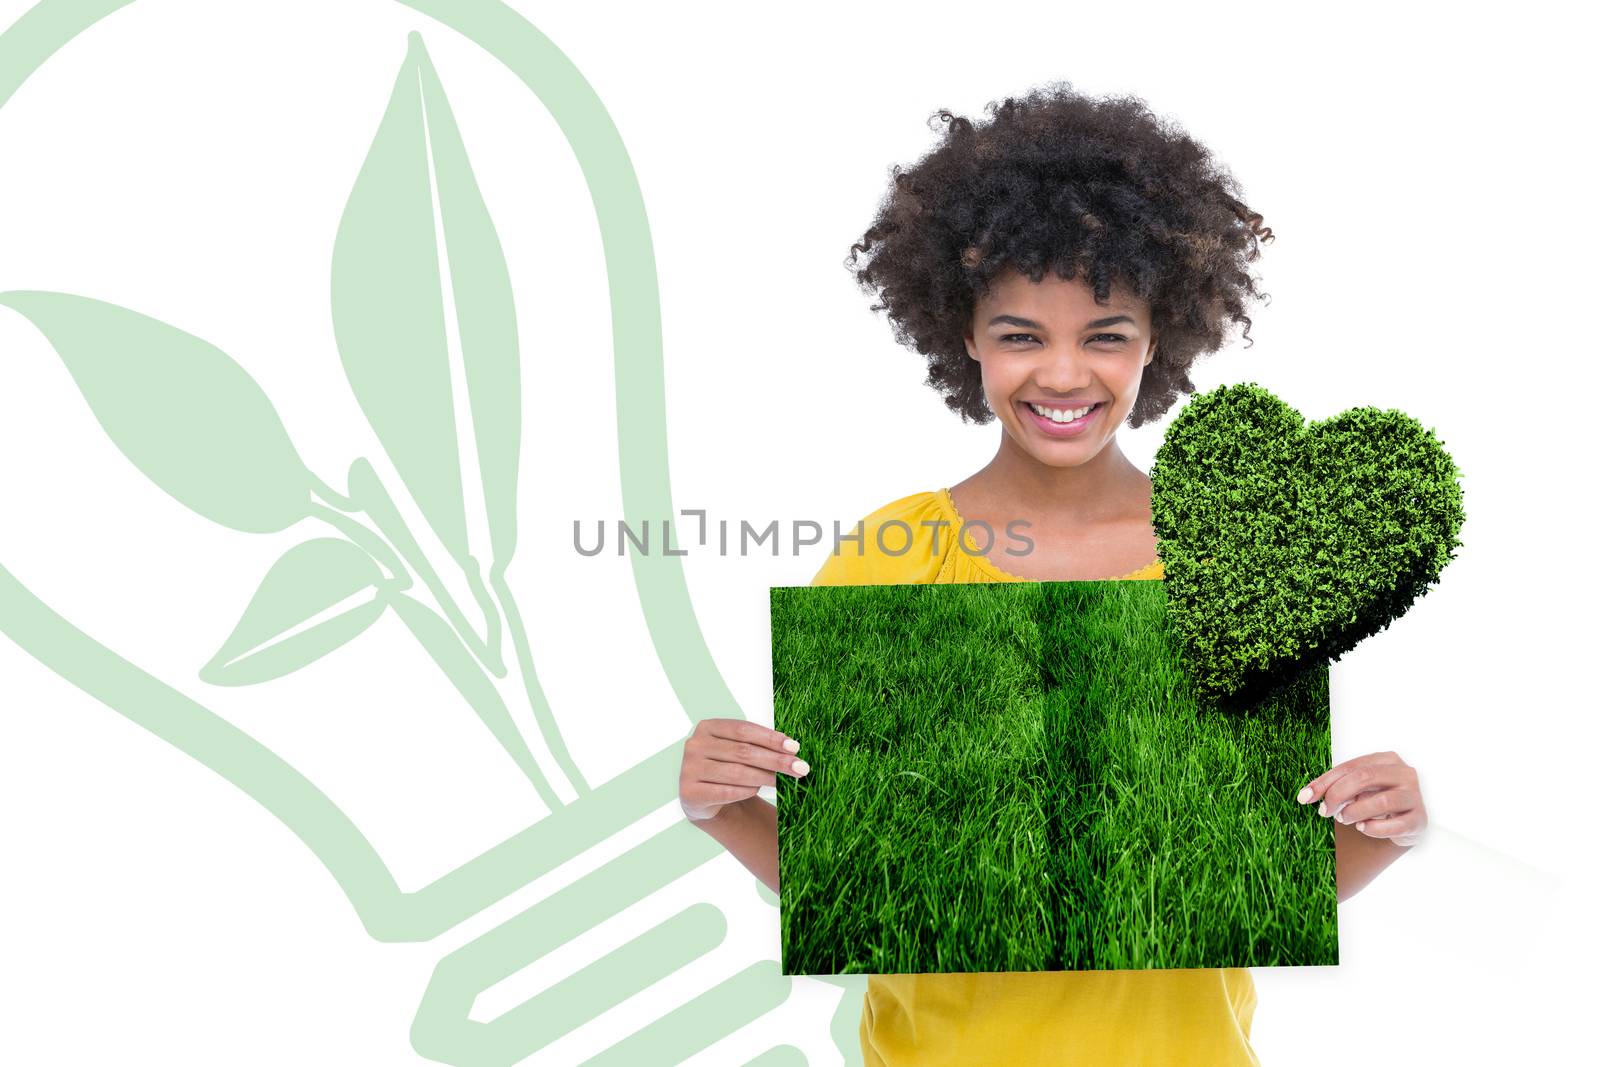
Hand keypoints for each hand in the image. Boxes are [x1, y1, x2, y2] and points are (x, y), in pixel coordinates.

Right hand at [678, 718, 809, 822]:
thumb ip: (759, 746)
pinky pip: (727, 792)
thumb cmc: (727, 767)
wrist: (703, 798)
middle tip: (801, 768)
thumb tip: (792, 749)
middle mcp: (694, 745)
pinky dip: (746, 791)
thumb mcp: (739, 751)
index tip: (795, 747)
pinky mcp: (690, 793)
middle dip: (776, 760)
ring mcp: (689, 769)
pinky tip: (758, 790)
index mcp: (707, 727)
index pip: (743, 729)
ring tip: (783, 781)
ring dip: (765, 777)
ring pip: (737, 772)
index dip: (771, 738)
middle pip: (743, 751)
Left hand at [1296, 750, 1427, 846]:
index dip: (1324, 782)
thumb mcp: (1354, 788)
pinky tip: (1363, 828)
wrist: (1404, 822)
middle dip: (1338, 795)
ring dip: (1355, 812)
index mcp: (1386, 759)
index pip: (1349, 767)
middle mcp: (1404, 773)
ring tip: (1344, 819)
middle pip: (1364, 778)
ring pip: (1382, 801)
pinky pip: (1395, 825)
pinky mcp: (1420, 819)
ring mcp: (1415, 796)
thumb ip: (1333, 787)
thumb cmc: (1375, 799)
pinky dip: (1374, 828)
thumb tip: (1304, 796)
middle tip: (1325, 811)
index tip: (1304, 798)